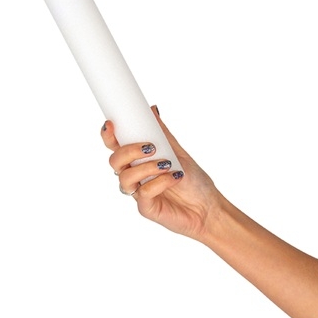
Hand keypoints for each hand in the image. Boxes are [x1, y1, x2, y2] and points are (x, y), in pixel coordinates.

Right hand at [101, 107, 225, 242]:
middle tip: (150, 147)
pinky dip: (159, 182)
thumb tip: (152, 109)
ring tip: (166, 164)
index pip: (115, 146)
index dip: (108, 135)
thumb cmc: (193, 181)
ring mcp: (138, 193)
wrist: (208, 207)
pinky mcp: (146, 208)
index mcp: (137, 161)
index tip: (111, 124)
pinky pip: (143, 193)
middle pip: (114, 161)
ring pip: (125, 178)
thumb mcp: (177, 151)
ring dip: (146, 167)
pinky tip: (174, 177)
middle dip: (128, 151)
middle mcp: (134, 176)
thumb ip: (162, 133)